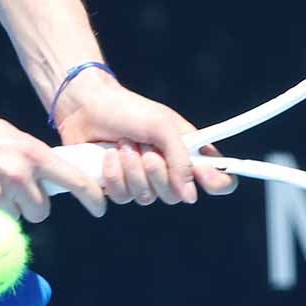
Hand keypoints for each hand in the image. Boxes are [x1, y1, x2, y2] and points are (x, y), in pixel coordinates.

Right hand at [0, 95, 107, 221]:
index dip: (91, 196)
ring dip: (4, 211)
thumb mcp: (1, 133)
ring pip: (14, 218)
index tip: (101, 207)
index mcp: (28, 152)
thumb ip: (24, 156)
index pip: (71, 179)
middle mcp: (17, 175)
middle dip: (29, 205)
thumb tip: (40, 174)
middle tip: (8, 190)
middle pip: (41, 209)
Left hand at [50, 70, 237, 205]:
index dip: (216, 183)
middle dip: (157, 172)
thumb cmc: (128, 110)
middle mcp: (168, 170)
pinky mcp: (118, 186)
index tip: (202, 176)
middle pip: (177, 196)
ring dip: (132, 170)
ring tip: (122, 145)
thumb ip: (181, 159)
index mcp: (188, 152)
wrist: (86, 107)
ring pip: (147, 198)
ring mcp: (143, 181)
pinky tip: (108, 157)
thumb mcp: (162, 126)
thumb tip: (190, 196)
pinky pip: (122, 198)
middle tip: (145, 149)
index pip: (219, 178)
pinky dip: (114, 176)